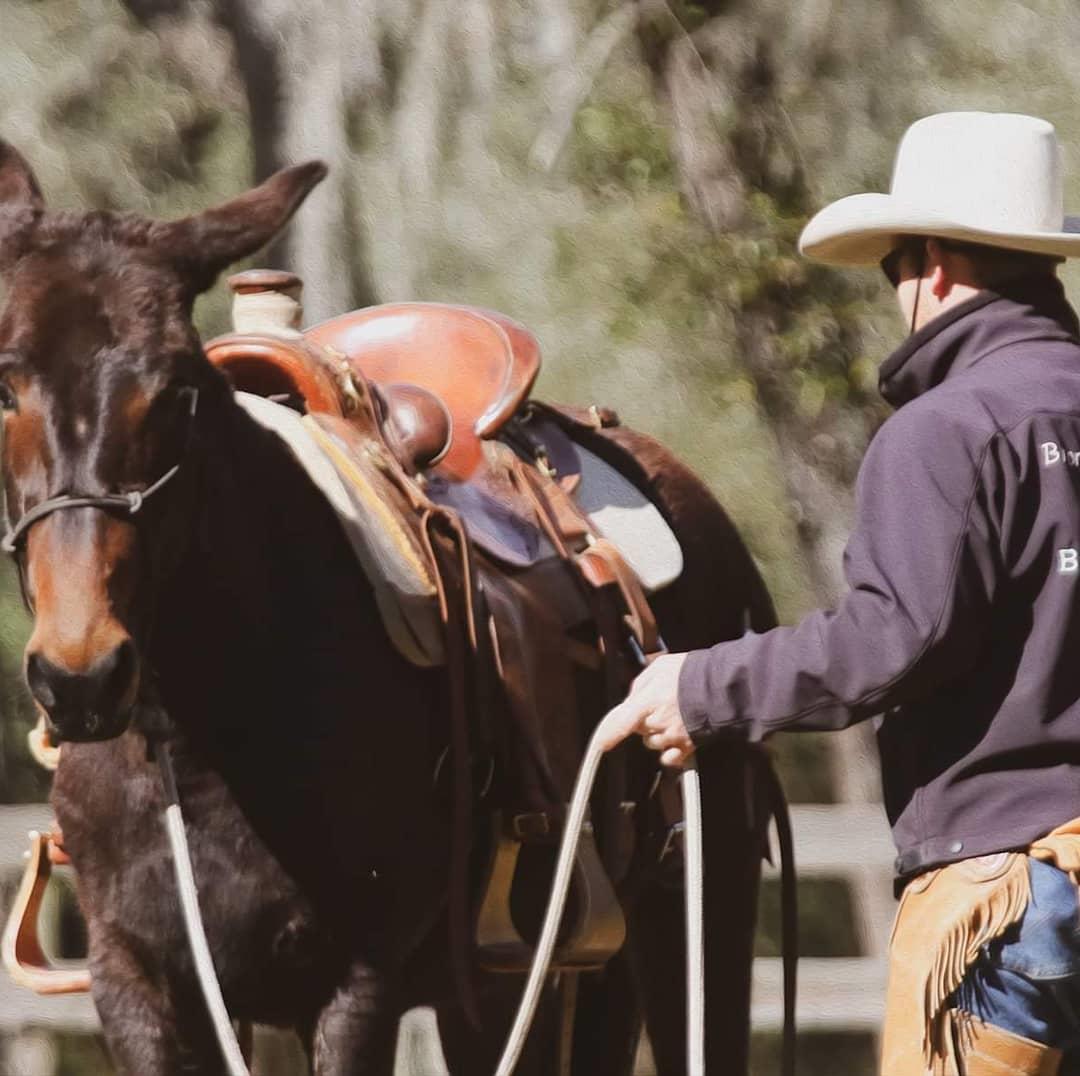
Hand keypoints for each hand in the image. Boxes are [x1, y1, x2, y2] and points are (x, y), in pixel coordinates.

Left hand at [594, 652, 694, 767]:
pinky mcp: (687, 746)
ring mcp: (672, 736)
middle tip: (659, 704)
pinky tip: (676, 739)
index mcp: (648, 701)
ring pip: (652, 743)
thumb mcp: (659, 667)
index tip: (600, 744)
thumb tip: (632, 697)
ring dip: (657, 733)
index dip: (608, 734)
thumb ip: (640, 684)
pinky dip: (669, 752)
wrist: (722, 686)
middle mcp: (658, 722)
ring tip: (673, 716)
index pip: (621, 722)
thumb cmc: (691, 673)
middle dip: (643, 720)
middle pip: (639, 730)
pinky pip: (670, 758)